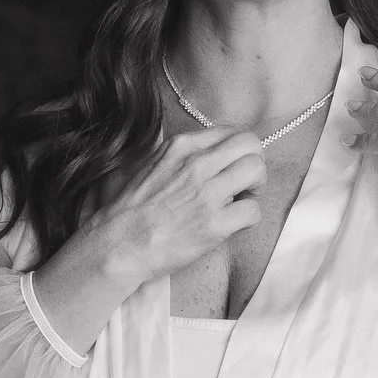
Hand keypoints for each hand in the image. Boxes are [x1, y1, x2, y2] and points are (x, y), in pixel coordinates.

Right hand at [73, 126, 265, 286]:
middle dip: (254, 163)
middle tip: (245, 184)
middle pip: (250, 144)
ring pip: (257, 170)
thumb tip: (206, 153)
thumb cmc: (131, 209)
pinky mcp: (215, 224)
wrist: (119, 244)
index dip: (237, 152)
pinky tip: (233, 224)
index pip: (230, 132)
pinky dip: (248, 218)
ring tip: (241, 201)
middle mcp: (197, 164)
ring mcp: (206, 193)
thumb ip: (180, 154)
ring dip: (256, 187)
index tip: (231, 168)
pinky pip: (253, 210)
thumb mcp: (150, 164)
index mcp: (181, 147)